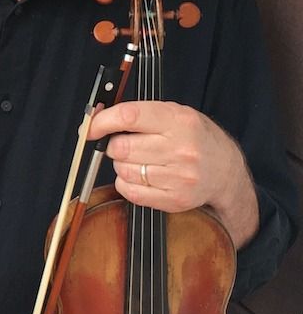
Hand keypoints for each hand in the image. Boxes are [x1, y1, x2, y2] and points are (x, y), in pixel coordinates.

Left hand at [88, 100, 257, 245]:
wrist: (225, 172)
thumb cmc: (194, 138)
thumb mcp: (174, 114)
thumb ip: (137, 113)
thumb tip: (95, 118)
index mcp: (180, 121)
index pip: (129, 116)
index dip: (101, 122)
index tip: (89, 128)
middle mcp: (182, 149)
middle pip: (121, 147)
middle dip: (114, 146)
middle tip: (126, 144)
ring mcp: (179, 177)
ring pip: (122, 170)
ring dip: (122, 165)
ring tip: (142, 160)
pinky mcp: (174, 199)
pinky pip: (129, 191)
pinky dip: (126, 183)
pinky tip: (142, 176)